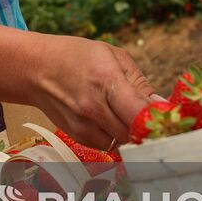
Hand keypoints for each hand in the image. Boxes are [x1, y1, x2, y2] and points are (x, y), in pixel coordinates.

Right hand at [27, 34, 159, 147]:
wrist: (34, 68)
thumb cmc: (76, 56)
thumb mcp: (113, 56)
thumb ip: (140, 84)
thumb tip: (162, 107)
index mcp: (105, 81)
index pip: (139, 113)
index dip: (157, 120)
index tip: (167, 118)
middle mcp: (92, 108)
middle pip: (134, 134)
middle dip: (145, 127)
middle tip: (148, 116)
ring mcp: (82, 126)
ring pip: (122, 144)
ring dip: (129, 133)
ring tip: (123, 113)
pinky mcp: (77, 137)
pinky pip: (107, 145)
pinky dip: (113, 136)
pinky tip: (107, 118)